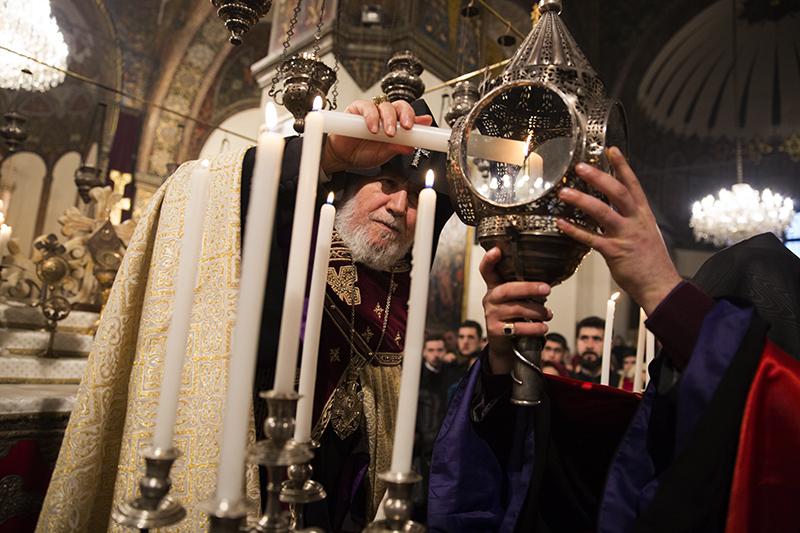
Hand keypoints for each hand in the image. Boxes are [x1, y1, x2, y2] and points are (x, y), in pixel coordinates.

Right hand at [320, 99, 433, 173]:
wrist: (343, 157)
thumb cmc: (363, 153)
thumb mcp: (384, 154)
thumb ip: (398, 148)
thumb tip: (412, 146)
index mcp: (394, 125)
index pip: (408, 116)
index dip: (416, 118)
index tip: (424, 123)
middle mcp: (384, 116)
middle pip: (399, 106)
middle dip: (406, 115)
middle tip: (406, 127)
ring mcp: (372, 112)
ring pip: (385, 106)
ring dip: (389, 119)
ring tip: (387, 133)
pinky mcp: (357, 109)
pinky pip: (367, 107)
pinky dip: (371, 117)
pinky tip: (373, 129)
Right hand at [480, 247, 551, 374]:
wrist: (504, 345)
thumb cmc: (514, 317)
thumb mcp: (515, 300)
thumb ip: (524, 289)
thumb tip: (548, 281)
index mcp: (494, 287)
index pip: (487, 271)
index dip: (489, 260)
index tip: (497, 250)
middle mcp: (490, 300)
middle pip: (506, 290)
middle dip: (528, 288)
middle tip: (547, 289)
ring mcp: (492, 315)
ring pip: (515, 309)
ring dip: (536, 311)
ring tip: (548, 314)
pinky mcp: (496, 331)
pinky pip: (517, 328)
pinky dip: (533, 328)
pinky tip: (543, 328)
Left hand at [556, 147, 681, 314]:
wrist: (660, 285)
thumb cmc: (651, 261)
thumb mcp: (646, 232)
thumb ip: (631, 218)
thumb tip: (615, 207)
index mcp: (643, 215)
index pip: (633, 184)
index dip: (622, 166)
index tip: (611, 150)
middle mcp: (635, 222)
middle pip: (617, 193)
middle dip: (598, 177)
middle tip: (580, 167)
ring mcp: (625, 236)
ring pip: (602, 212)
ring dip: (582, 200)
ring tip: (564, 193)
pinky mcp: (615, 252)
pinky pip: (591, 238)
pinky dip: (575, 230)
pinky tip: (562, 224)